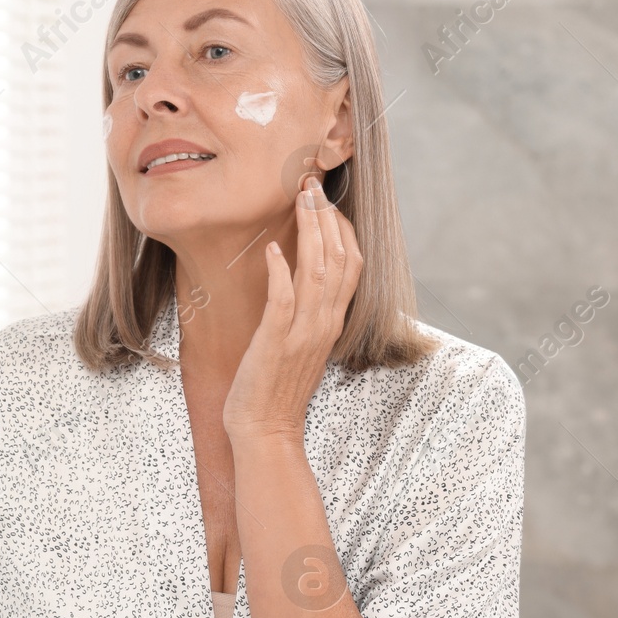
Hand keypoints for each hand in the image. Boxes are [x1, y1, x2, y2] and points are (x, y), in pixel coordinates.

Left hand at [222, 176, 362, 443]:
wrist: (267, 432)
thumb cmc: (276, 390)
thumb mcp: (298, 346)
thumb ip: (304, 315)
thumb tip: (297, 282)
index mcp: (331, 323)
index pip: (351, 266)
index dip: (342, 229)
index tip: (326, 200)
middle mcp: (324, 324)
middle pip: (339, 260)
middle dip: (326, 217)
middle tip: (311, 184)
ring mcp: (303, 333)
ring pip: (318, 272)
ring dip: (310, 231)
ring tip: (300, 199)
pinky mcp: (277, 343)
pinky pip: (284, 299)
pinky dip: (281, 270)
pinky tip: (273, 248)